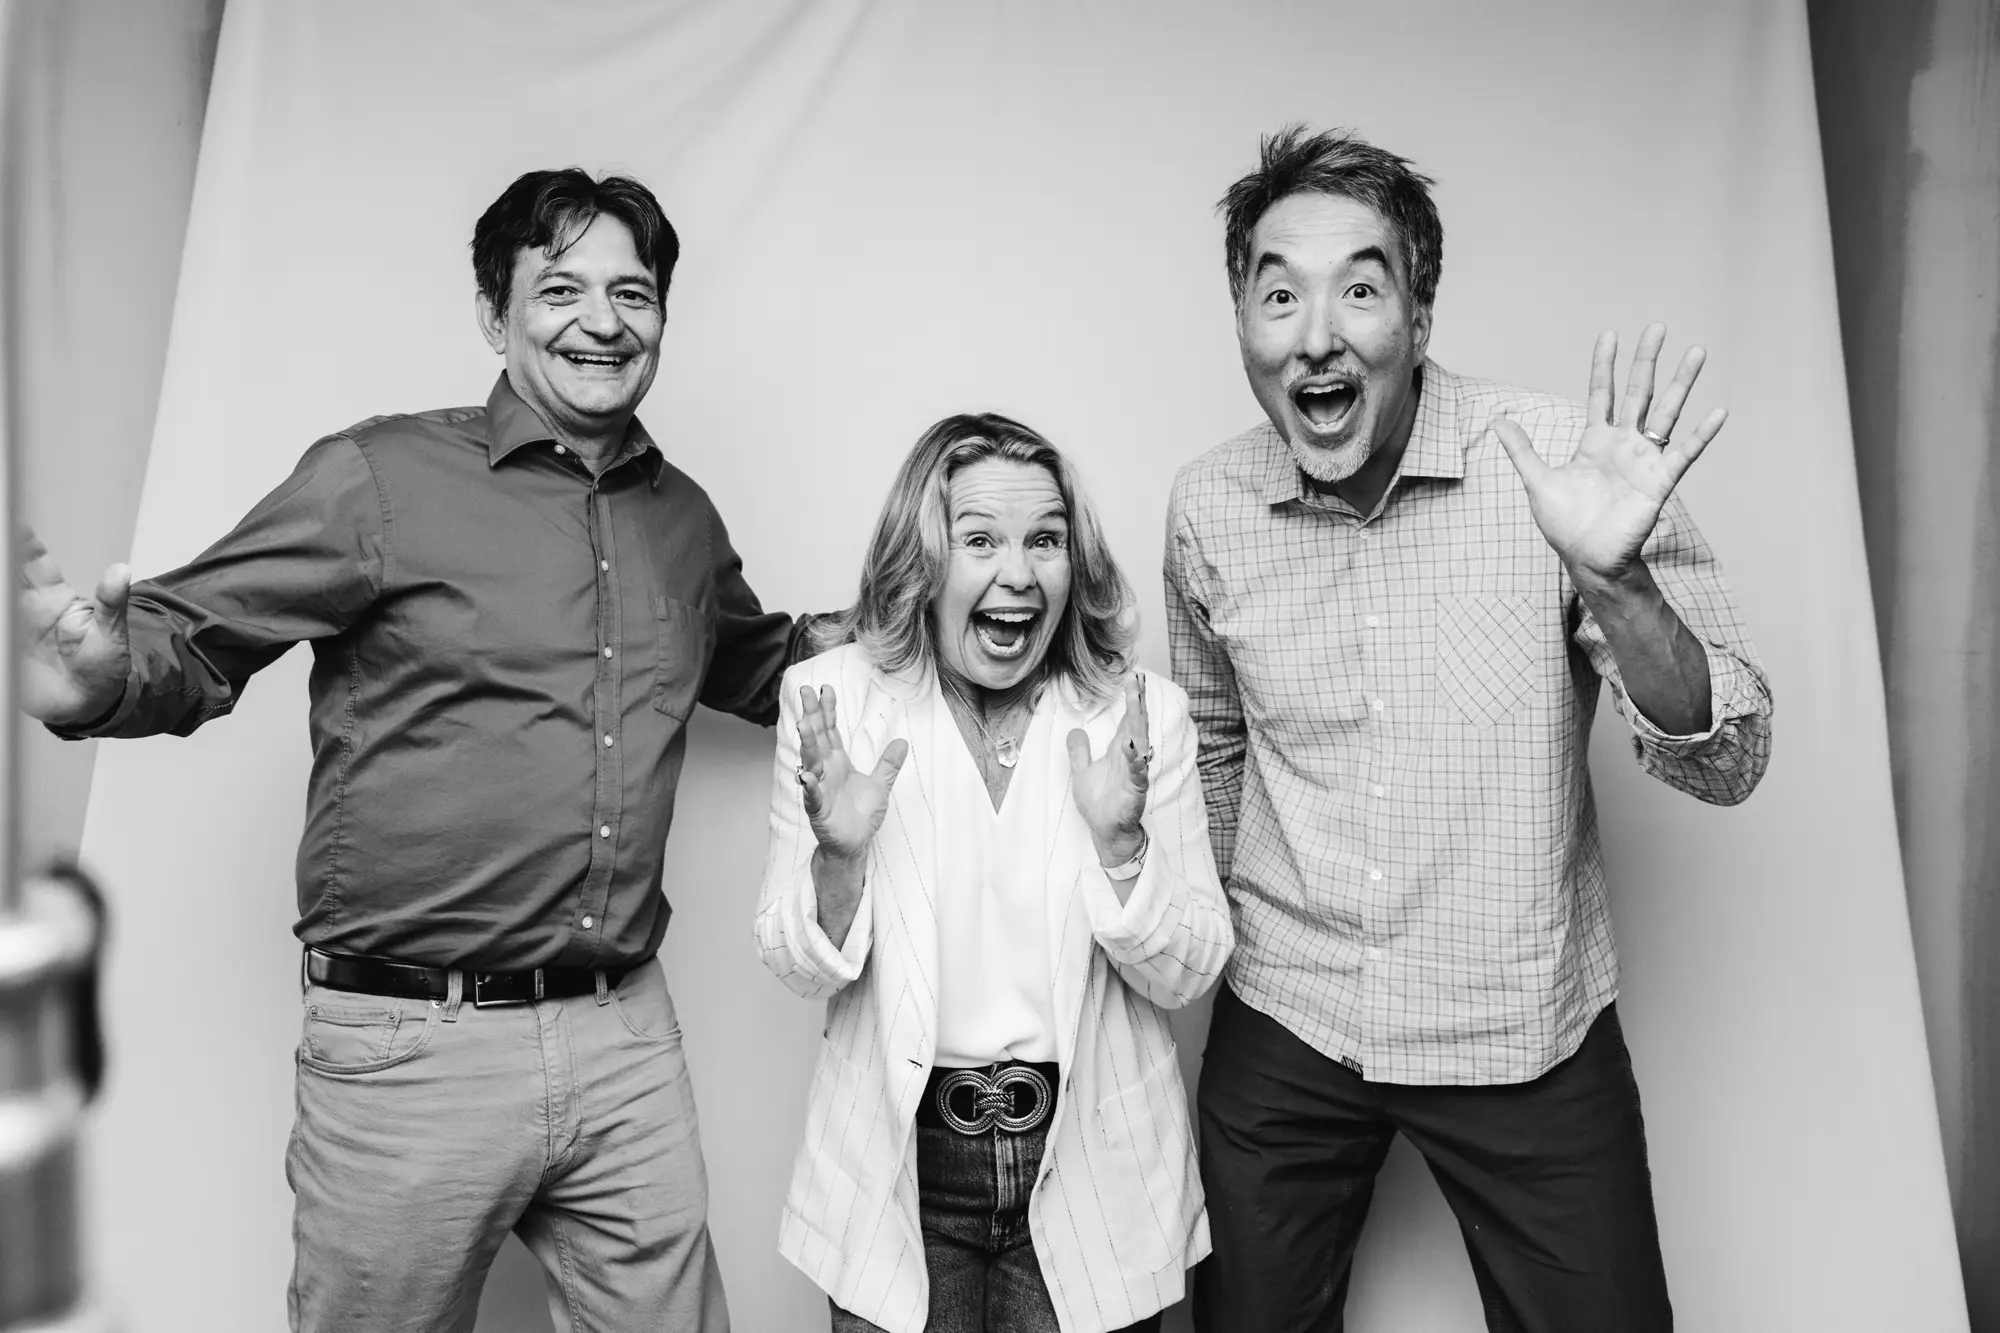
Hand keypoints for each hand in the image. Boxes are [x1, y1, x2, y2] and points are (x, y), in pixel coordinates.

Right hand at [19, 527, 131, 724]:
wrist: (88, 702)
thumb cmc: (102, 663)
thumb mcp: (111, 634)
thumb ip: (111, 604)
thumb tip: (121, 571)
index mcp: (52, 598)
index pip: (33, 561)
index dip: (22, 541)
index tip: (14, 521)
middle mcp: (26, 608)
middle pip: (7, 574)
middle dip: (4, 556)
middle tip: (3, 540)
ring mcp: (13, 628)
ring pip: (1, 598)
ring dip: (1, 586)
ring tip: (3, 582)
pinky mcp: (7, 650)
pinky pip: (1, 638)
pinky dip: (1, 627)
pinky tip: (4, 625)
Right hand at [796, 685, 907, 861]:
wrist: (855, 844)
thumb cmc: (862, 816)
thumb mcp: (881, 786)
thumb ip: (889, 764)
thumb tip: (902, 742)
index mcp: (837, 762)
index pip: (830, 731)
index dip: (827, 710)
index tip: (825, 688)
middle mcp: (825, 771)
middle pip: (817, 738)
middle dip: (811, 715)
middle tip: (806, 692)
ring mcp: (819, 788)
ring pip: (811, 761)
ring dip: (807, 743)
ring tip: (803, 724)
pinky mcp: (818, 810)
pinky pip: (812, 796)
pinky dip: (809, 786)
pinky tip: (806, 775)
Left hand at [1066, 673, 1149, 864]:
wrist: (1106, 831)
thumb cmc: (1100, 804)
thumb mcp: (1082, 773)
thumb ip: (1079, 752)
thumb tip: (1075, 731)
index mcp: (1120, 751)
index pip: (1127, 720)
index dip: (1131, 699)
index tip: (1133, 677)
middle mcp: (1130, 758)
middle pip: (1136, 724)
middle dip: (1137, 702)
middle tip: (1137, 678)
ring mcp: (1134, 773)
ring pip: (1140, 743)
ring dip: (1138, 723)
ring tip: (1137, 701)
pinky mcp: (1135, 791)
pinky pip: (1137, 773)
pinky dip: (1136, 760)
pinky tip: (1133, 747)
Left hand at [1493, 324, 1727, 588]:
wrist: (1587, 558)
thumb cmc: (1565, 524)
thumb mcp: (1538, 480)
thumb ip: (1522, 449)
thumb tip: (1497, 419)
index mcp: (1595, 441)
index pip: (1602, 392)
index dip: (1605, 364)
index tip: (1610, 333)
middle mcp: (1624, 444)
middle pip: (1639, 392)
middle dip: (1647, 360)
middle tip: (1658, 327)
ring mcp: (1645, 460)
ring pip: (1667, 412)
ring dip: (1683, 382)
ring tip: (1697, 351)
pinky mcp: (1660, 481)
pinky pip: (1684, 453)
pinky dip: (1702, 434)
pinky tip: (1719, 411)